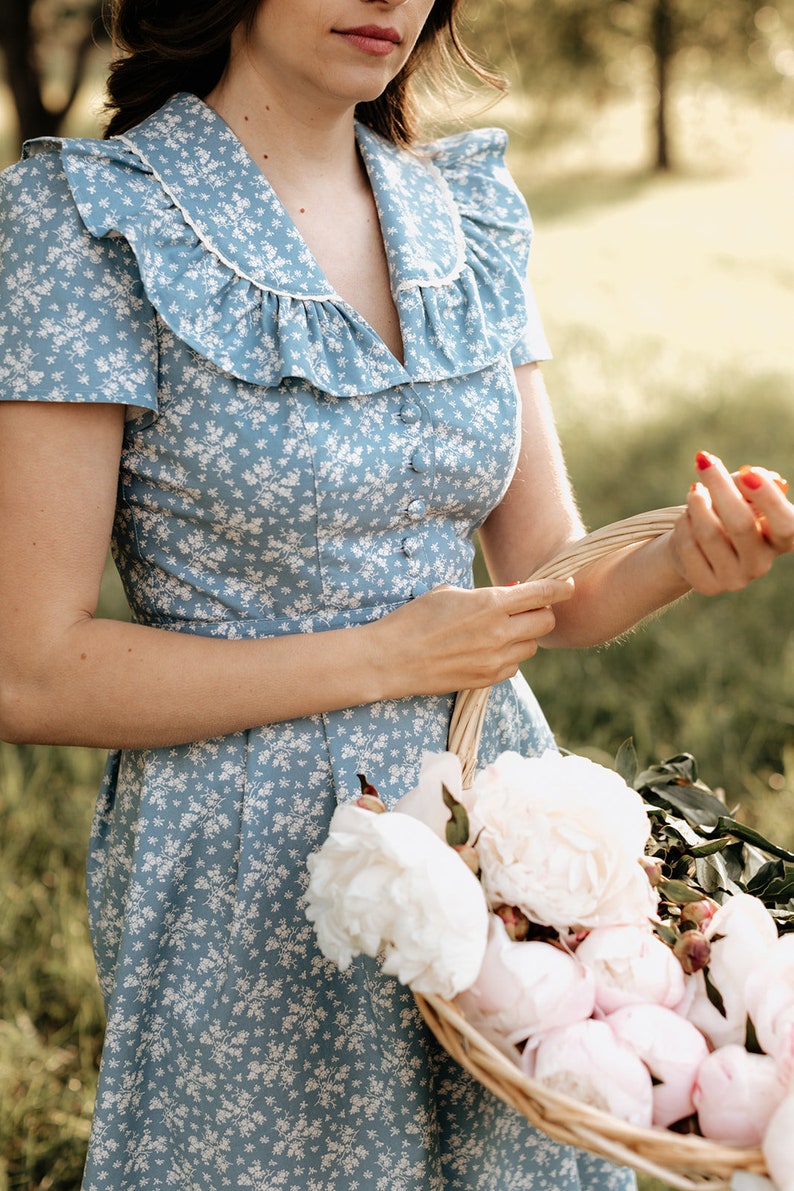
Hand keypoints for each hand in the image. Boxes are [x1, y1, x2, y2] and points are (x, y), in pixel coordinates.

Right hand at [373, 578, 574, 696]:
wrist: (392, 658)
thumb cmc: (415, 619)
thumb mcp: (449, 593)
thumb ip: (484, 594)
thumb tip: (507, 595)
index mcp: (490, 603)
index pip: (542, 593)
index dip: (561, 588)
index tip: (568, 585)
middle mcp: (499, 632)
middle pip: (546, 622)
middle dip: (541, 613)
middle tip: (527, 609)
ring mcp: (495, 659)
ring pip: (531, 647)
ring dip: (523, 637)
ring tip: (499, 632)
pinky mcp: (486, 679)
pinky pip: (513, 667)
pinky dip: (508, 658)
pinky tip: (487, 651)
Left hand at [669, 451, 793, 594]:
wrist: (694, 543)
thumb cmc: (725, 511)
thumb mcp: (739, 493)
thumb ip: (748, 483)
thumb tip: (756, 476)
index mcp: (780, 539)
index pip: (787, 524)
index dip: (770, 499)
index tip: (749, 472)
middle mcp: (762, 564)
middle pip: (741, 524)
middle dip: (719, 486)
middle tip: (703, 462)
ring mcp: (735, 579)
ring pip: (710, 533)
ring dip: (697, 503)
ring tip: (694, 492)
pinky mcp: (708, 585)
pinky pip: (689, 546)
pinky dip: (683, 524)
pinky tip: (686, 519)